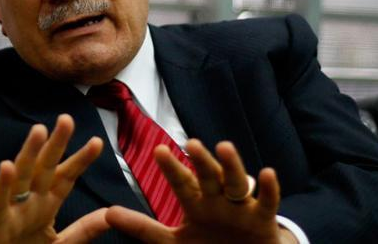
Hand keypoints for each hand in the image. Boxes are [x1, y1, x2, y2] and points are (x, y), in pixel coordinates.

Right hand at [0, 114, 107, 243]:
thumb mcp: (61, 243)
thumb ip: (84, 230)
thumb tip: (110, 213)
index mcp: (46, 205)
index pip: (65, 177)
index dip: (80, 160)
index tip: (97, 141)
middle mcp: (29, 202)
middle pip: (44, 168)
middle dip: (55, 144)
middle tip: (67, 119)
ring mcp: (11, 211)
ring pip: (21, 177)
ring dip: (29, 153)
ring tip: (39, 130)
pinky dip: (1, 186)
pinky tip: (7, 166)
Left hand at [106, 139, 296, 243]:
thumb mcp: (173, 242)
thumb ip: (143, 229)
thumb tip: (107, 213)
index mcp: (196, 203)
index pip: (182, 183)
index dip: (172, 169)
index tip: (158, 151)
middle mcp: (218, 200)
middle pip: (208, 177)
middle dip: (201, 161)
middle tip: (190, 143)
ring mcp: (241, 208)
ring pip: (236, 182)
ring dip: (231, 165)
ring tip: (223, 147)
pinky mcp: (264, 221)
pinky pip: (267, 203)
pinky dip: (269, 189)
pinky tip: (267, 172)